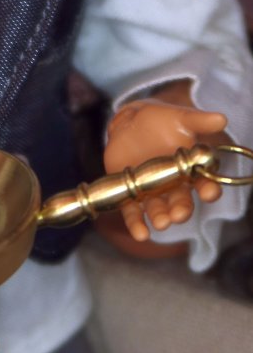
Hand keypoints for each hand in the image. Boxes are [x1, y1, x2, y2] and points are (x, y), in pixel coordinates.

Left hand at [103, 94, 227, 245]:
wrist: (131, 123)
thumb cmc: (162, 121)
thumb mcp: (180, 118)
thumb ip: (199, 121)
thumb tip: (221, 119)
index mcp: (191, 170)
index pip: (205, 184)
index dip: (208, 189)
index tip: (209, 192)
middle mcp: (174, 185)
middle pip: (181, 202)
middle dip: (182, 210)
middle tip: (179, 215)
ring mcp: (152, 191)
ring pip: (159, 209)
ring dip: (160, 218)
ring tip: (161, 223)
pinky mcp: (131, 193)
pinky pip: (134, 212)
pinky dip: (136, 224)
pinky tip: (140, 234)